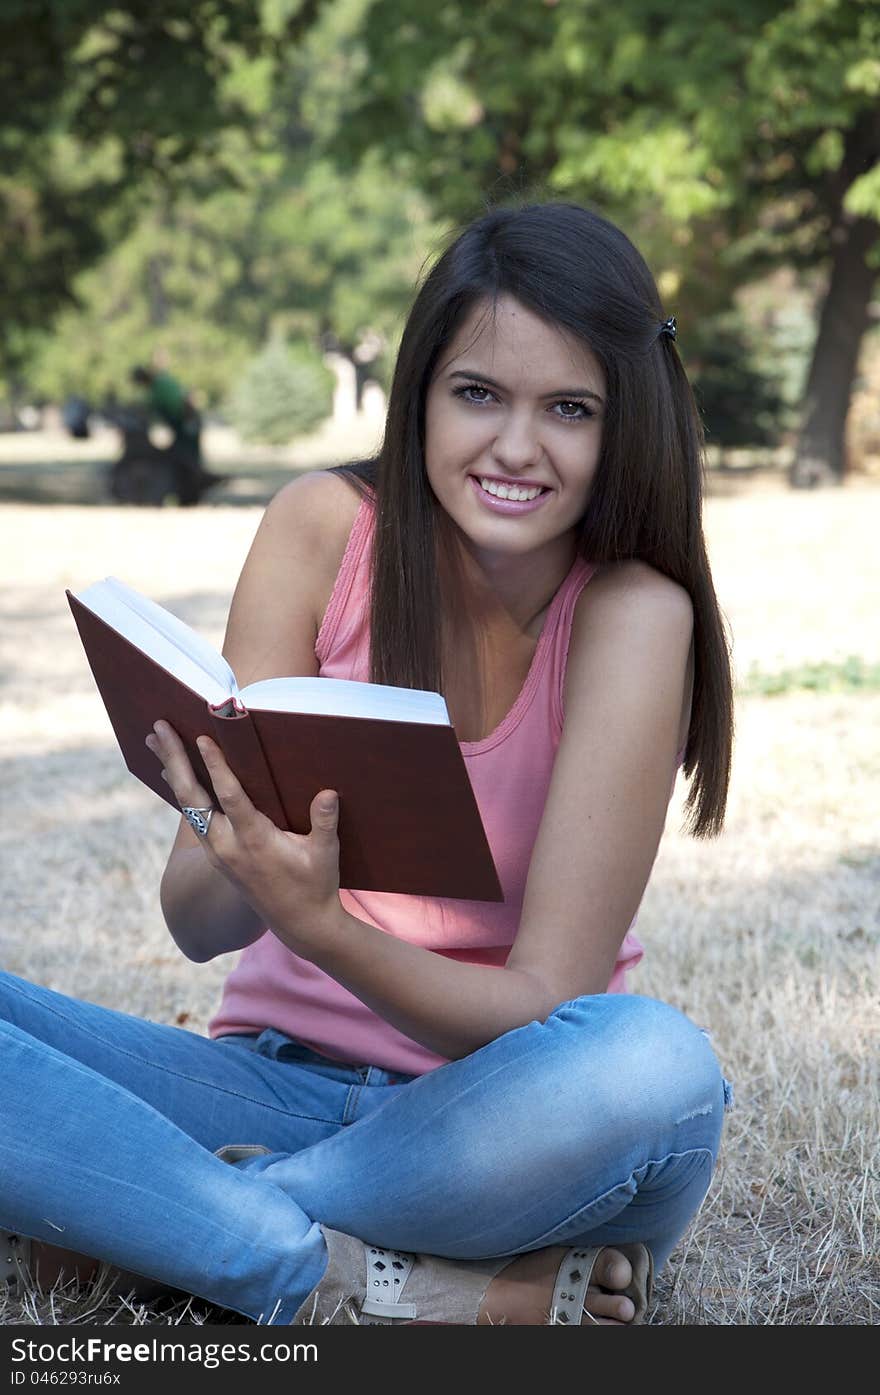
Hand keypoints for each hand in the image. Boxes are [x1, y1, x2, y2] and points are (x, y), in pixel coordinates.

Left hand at [145, 720, 342, 951]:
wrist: (299, 925)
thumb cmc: (315, 886)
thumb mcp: (325, 855)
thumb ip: (324, 822)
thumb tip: (327, 793)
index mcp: (254, 842)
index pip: (228, 797)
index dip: (215, 766)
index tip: (201, 738)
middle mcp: (227, 846)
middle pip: (191, 798)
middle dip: (175, 760)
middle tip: (160, 728)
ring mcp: (217, 852)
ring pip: (186, 805)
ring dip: (171, 771)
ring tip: (155, 741)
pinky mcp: (216, 855)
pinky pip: (191, 817)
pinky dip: (180, 790)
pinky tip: (172, 773)